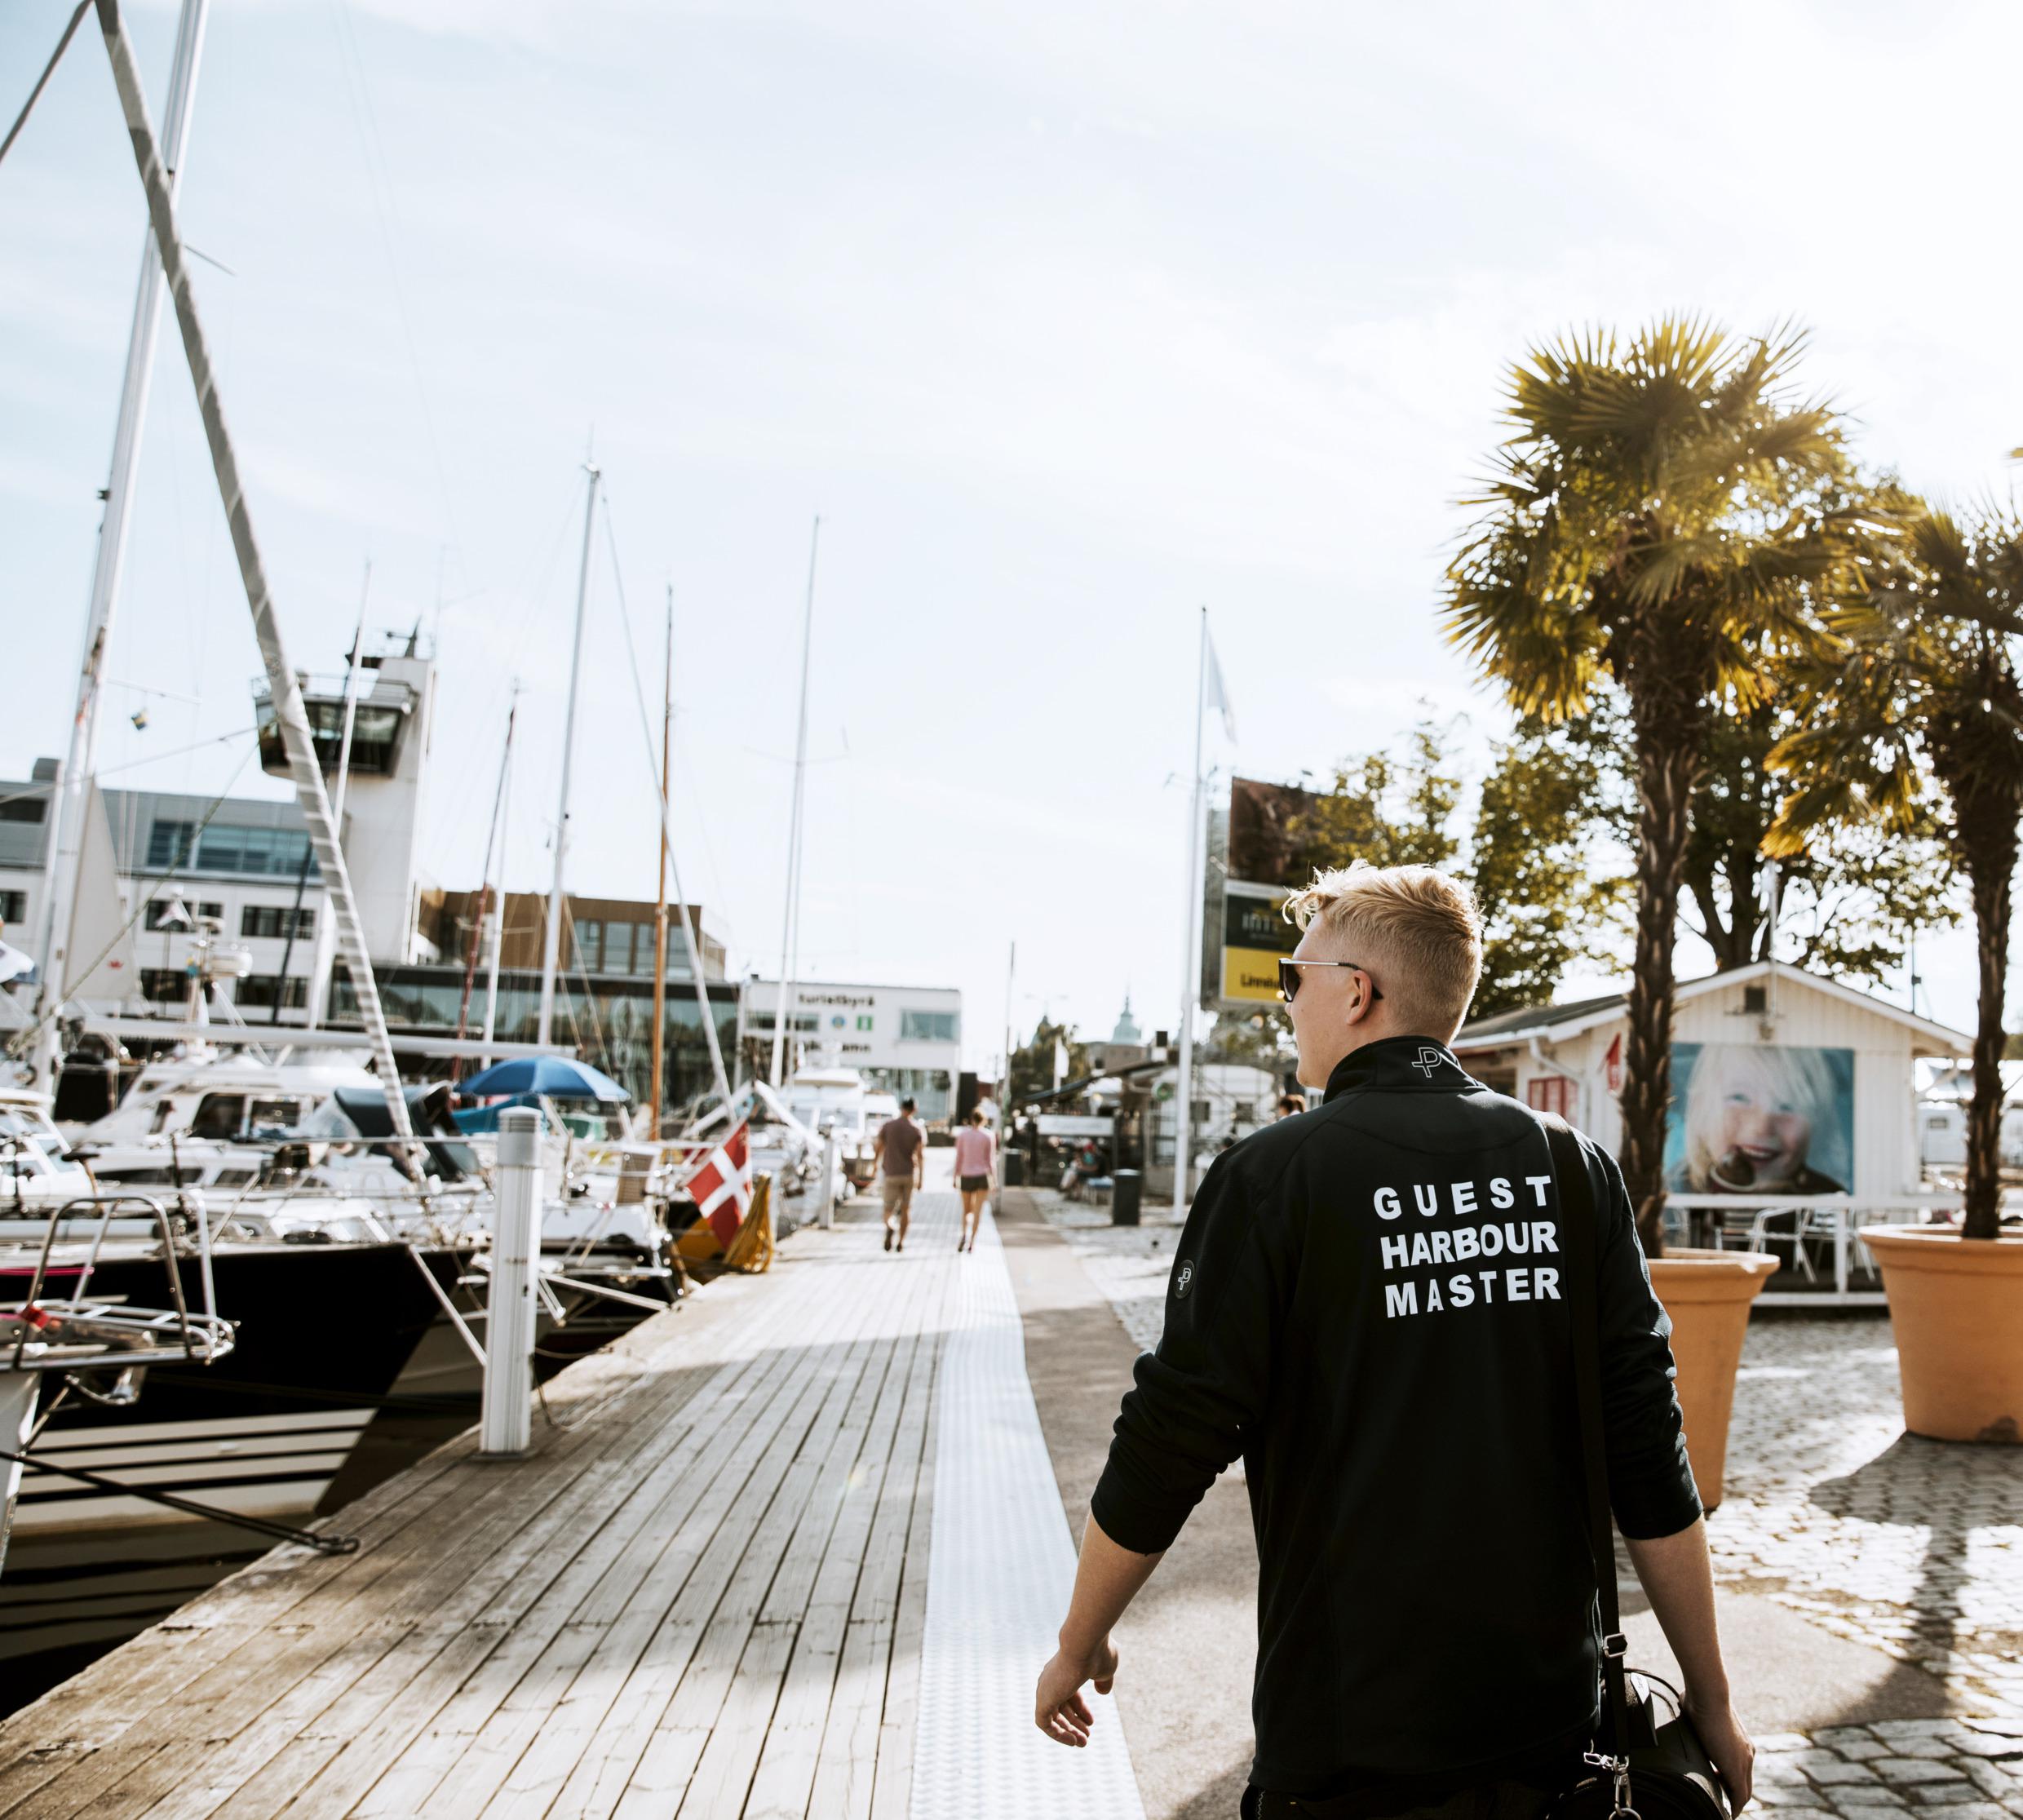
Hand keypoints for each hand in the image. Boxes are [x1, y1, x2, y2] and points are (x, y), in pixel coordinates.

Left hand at [1035, 1635, 1119, 1747]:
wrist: (1084, 1644)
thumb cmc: (1097, 1653)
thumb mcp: (1105, 1670)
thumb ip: (1103, 1681)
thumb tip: (1102, 1692)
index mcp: (1064, 1670)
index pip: (1069, 1695)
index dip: (1080, 1711)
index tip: (1091, 1723)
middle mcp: (1051, 1679)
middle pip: (1060, 1707)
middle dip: (1073, 1724)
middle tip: (1086, 1738)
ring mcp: (1045, 1689)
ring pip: (1052, 1717)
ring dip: (1067, 1732)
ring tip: (1082, 1743)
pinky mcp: (1042, 1700)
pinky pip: (1044, 1724)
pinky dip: (1057, 1734)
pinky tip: (1072, 1741)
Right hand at [1686, 1694, 1753, 1809]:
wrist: (1709, 1694)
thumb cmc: (1699, 1697)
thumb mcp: (1697, 1713)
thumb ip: (1694, 1720)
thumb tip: (1679, 1707)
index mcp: (1740, 1742)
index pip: (1739, 1770)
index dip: (1730, 1782)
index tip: (1717, 1787)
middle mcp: (1747, 1753)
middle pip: (1745, 1785)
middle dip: (1734, 1797)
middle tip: (1721, 1805)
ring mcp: (1745, 1761)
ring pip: (1744, 1792)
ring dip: (1734, 1803)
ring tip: (1723, 1812)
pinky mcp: (1737, 1767)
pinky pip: (1739, 1796)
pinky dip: (1734, 1806)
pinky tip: (1726, 1813)